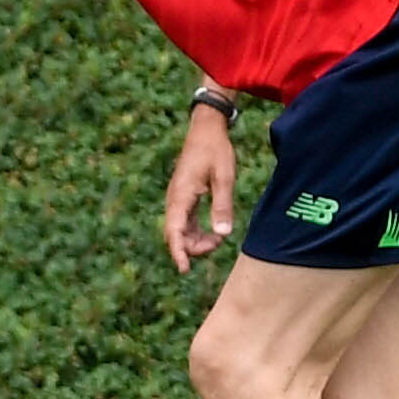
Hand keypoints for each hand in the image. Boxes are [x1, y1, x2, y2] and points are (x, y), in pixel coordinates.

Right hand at [162, 103, 240, 271]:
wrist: (206, 129)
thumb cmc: (215, 150)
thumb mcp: (224, 177)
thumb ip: (222, 206)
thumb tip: (222, 234)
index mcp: (181, 196)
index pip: (175, 231)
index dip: (179, 253)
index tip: (184, 270)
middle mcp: (174, 199)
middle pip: (175, 234)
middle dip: (193, 248)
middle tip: (218, 245)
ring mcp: (177, 198)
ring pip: (179, 229)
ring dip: (195, 240)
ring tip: (218, 240)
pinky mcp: (183, 196)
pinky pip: (184, 221)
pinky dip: (195, 231)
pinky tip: (213, 232)